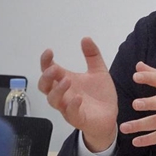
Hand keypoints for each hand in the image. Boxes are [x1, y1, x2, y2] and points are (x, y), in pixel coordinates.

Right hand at [38, 37, 117, 151]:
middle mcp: (64, 94)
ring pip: (54, 100)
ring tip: (66, 80)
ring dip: (58, 90)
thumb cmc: (100, 95)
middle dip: (46, 77)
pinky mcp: (78, 118)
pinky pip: (70, 113)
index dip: (45, 61)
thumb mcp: (99, 71)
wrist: (110, 116)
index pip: (49, 70)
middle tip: (54, 69)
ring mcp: (68, 107)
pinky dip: (72, 106)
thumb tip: (86, 38)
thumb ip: (93, 55)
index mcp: (66, 81)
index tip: (49, 51)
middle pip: (45, 86)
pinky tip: (78, 98)